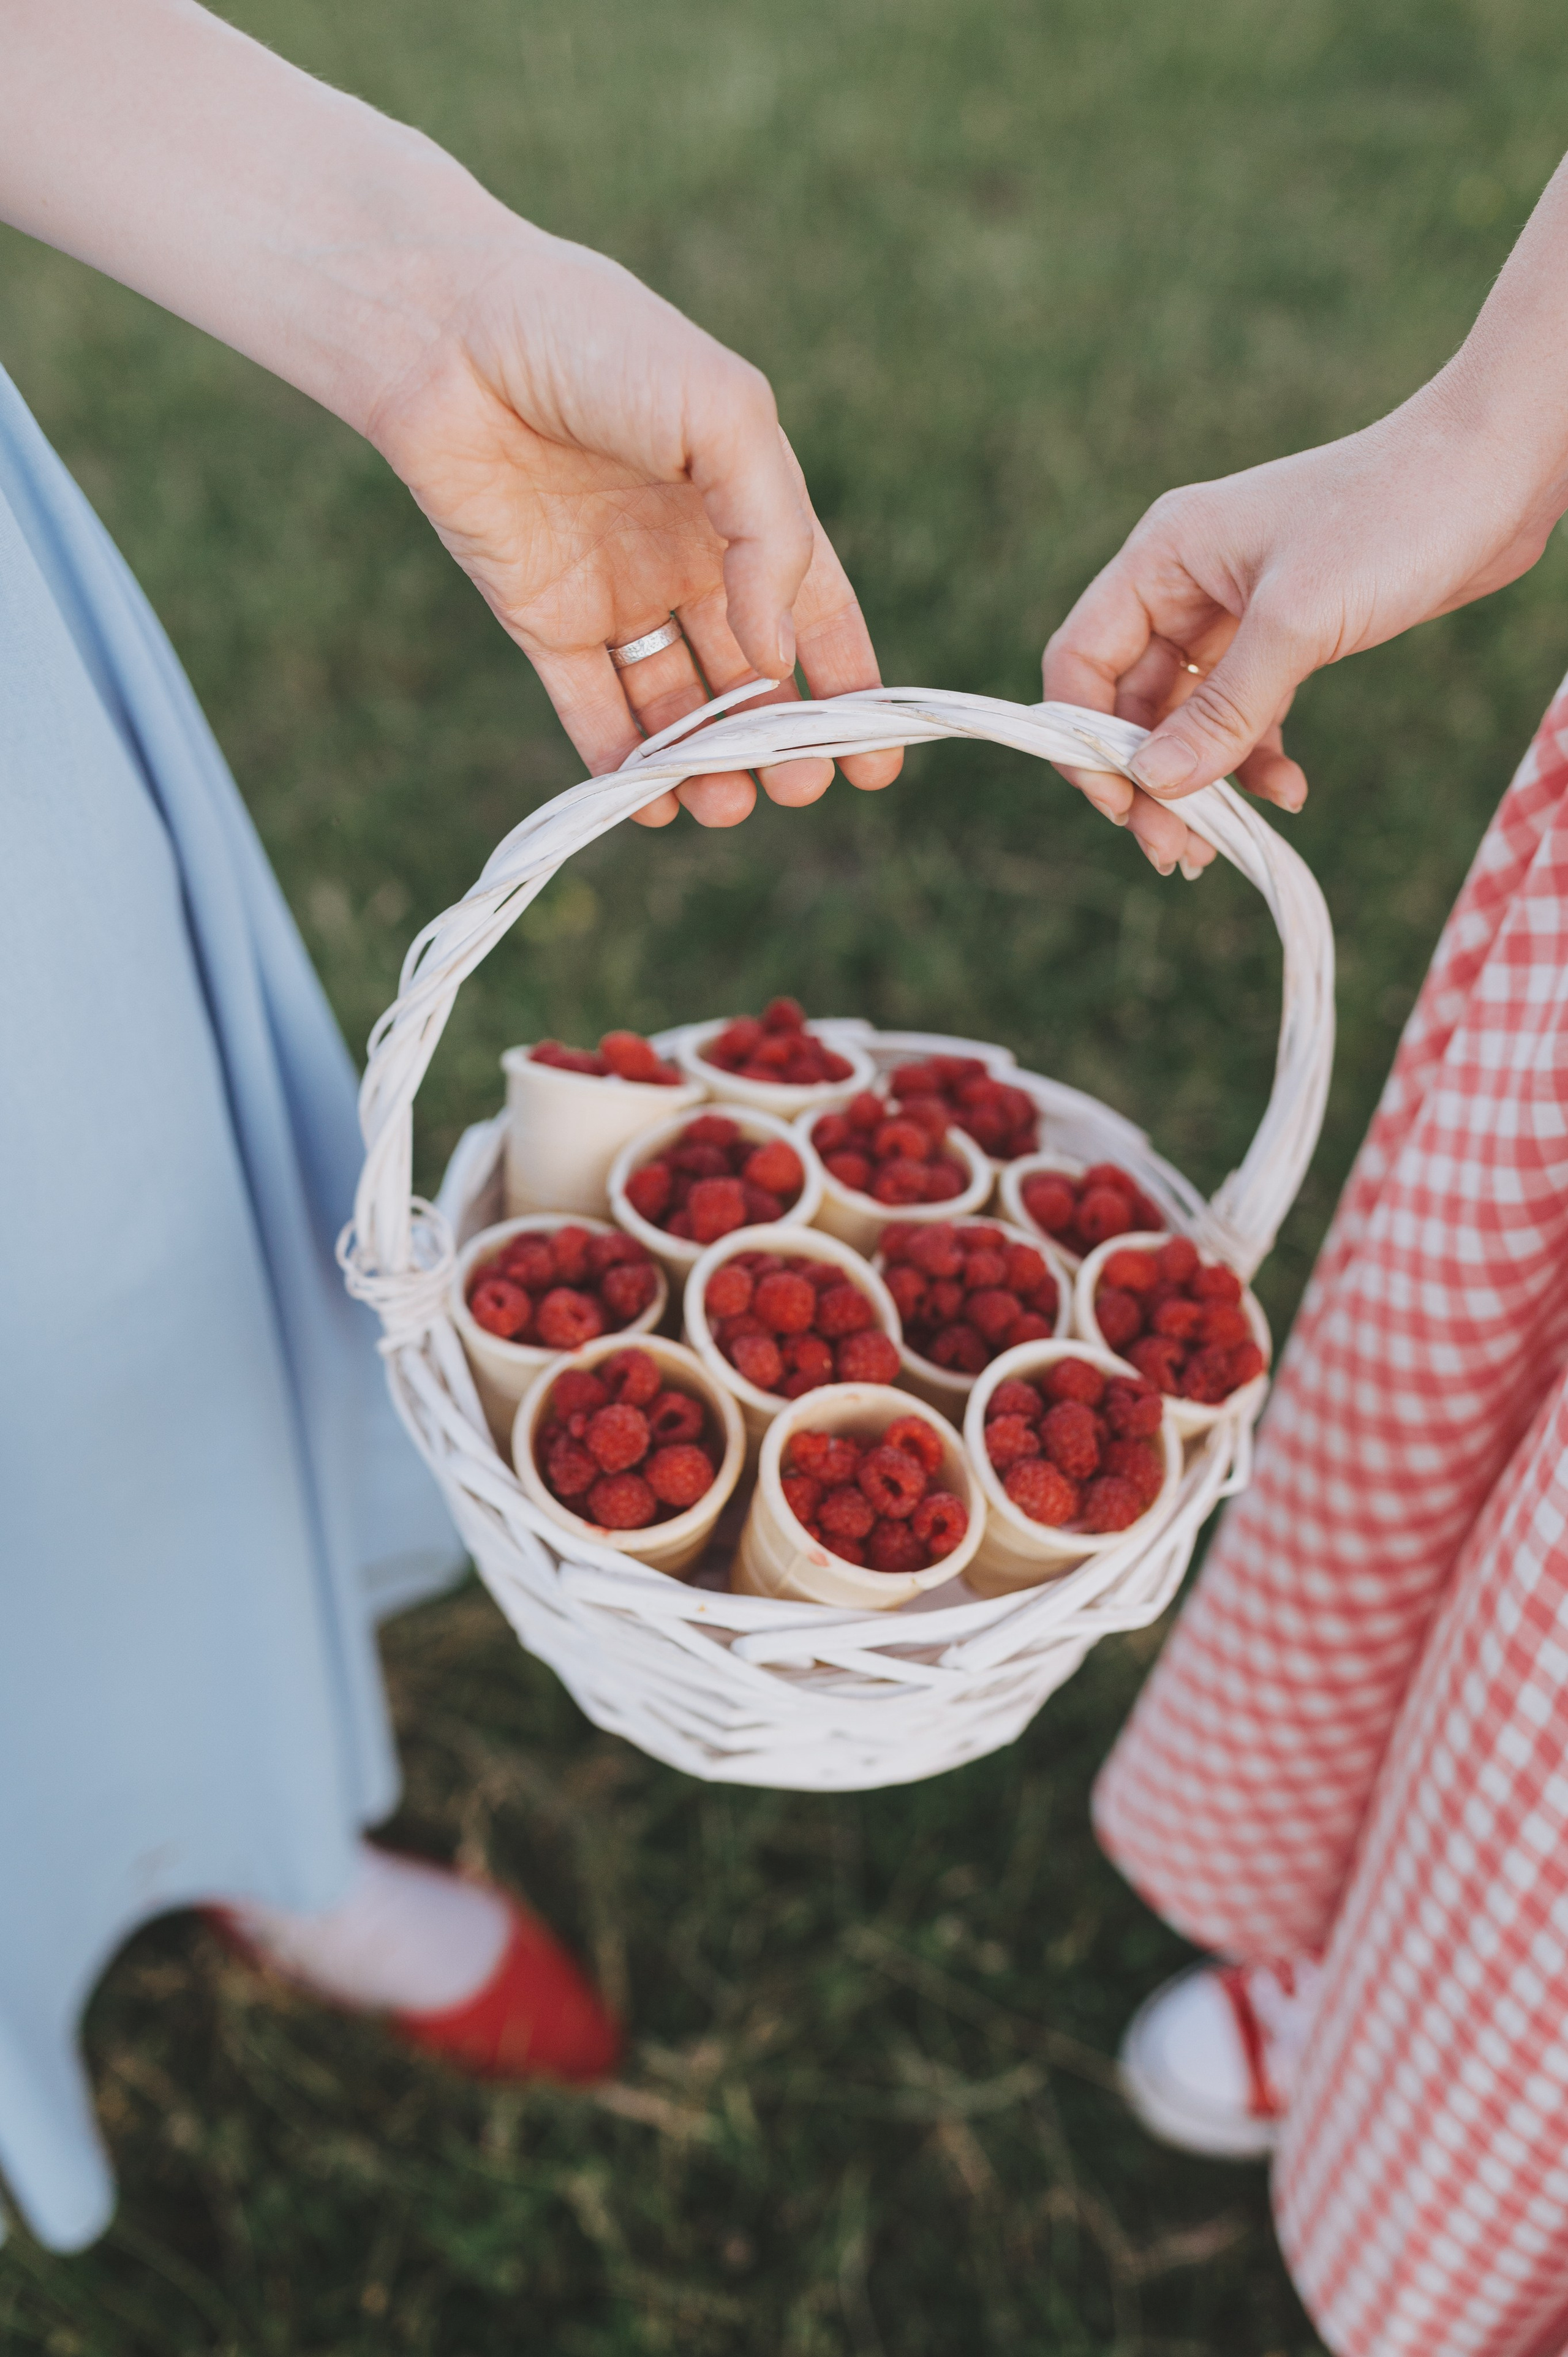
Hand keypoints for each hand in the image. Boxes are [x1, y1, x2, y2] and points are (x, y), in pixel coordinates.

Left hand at [367, 232, 899, 827]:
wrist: (448, 332)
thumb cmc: (597, 342)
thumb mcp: (723, 414)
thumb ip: (770, 534)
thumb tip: (776, 657)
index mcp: (744, 502)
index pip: (815, 609)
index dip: (851, 684)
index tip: (874, 762)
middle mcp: (686, 556)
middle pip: (750, 675)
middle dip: (779, 742)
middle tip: (792, 791)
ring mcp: (616, 592)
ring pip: (677, 705)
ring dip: (706, 763)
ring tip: (722, 804)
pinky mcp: (543, 619)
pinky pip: (594, 710)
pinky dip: (623, 765)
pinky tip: (649, 800)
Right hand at [1042, 357, 1567, 875]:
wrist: (1498, 471)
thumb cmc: (1393, 516)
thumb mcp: (1297, 623)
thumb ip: (1222, 710)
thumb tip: (1154, 784)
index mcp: (1163, 556)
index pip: (1082, 660)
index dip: (1086, 738)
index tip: (1123, 804)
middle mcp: (1185, 583)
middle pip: (1131, 701)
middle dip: (1150, 779)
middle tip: (1175, 851)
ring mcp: (1235, 611)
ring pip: (1189, 716)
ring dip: (1202, 781)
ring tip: (1222, 844)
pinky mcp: (1286, 635)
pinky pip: (1246, 712)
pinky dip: (1258, 756)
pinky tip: (1290, 790)